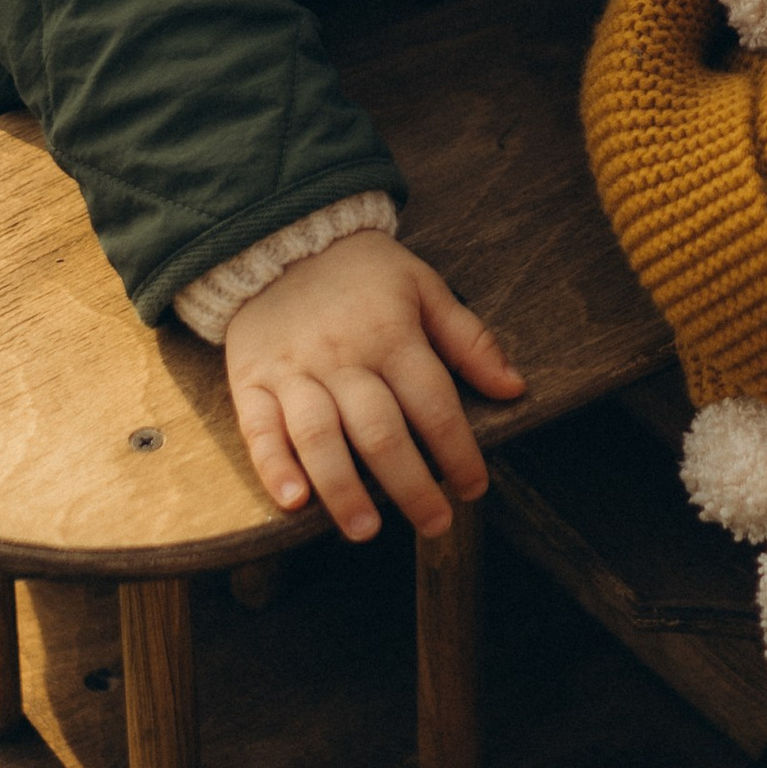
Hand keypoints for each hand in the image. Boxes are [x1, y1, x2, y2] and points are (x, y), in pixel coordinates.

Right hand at [223, 235, 524, 541]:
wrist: (279, 238)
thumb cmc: (362, 270)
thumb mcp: (424, 286)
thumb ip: (469, 340)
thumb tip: (514, 388)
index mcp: (391, 335)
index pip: (433, 404)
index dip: (458, 451)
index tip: (475, 487)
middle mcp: (343, 358)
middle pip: (380, 432)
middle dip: (411, 486)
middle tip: (435, 524)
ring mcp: (293, 372)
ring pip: (319, 438)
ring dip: (345, 489)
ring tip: (367, 529)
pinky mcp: (252, 382)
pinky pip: (259, 430)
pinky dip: (274, 468)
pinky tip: (294, 502)